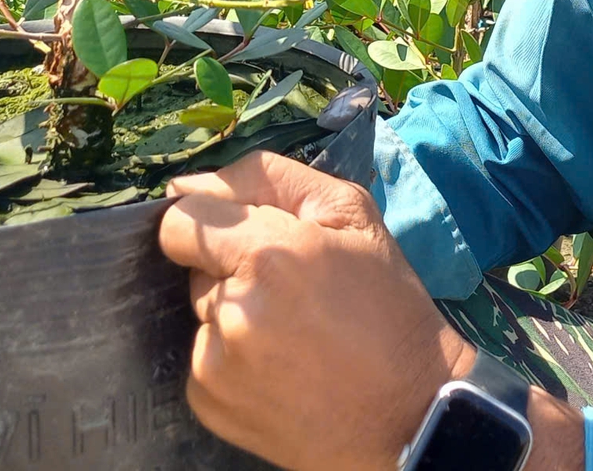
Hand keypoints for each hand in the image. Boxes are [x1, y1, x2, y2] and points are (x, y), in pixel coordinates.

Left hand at [158, 150, 472, 470]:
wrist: (408, 412)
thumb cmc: (389, 307)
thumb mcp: (353, 216)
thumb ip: (270, 180)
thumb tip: (188, 183)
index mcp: (267, 255)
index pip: (183, 217)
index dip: (217, 217)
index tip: (250, 236)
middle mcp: (231, 310)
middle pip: (194, 265)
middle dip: (231, 266)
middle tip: (289, 290)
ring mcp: (214, 362)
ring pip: (201, 310)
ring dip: (232, 310)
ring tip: (290, 332)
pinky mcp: (208, 402)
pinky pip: (203, 356)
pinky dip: (232, 356)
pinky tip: (279, 366)